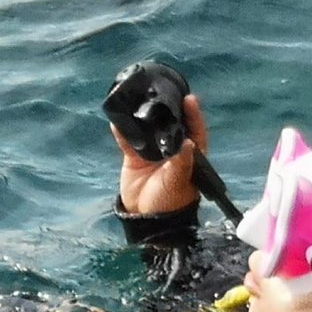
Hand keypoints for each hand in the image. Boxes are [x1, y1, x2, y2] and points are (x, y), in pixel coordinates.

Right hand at [115, 95, 207, 214]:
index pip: (194, 130)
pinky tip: (117, 120)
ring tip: (138, 100)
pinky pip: (128, 140)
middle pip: (170, 124)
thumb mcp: (179, 181)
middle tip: (160, 92)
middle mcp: (172, 149)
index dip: (193, 114)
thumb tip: (188, 141)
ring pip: (148, 129)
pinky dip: (123, 131)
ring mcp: (152, 152)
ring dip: (142, 117)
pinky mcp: (134, 157)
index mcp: (189, 154)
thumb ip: (182, 162)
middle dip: (166, 109)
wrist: (147, 218)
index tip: (189, 98)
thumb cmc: (171, 201)